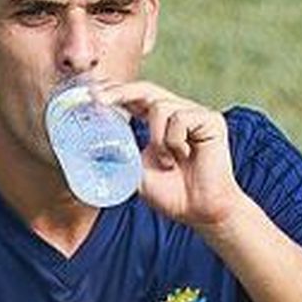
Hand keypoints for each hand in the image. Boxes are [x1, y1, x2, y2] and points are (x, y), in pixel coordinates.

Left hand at [94, 80, 243, 229]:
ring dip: (156, 138)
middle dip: (119, 91)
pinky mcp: (210, 120)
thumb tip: (92, 145)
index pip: (134, 98)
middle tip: (97, 98)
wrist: (200, 211)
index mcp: (159, 122)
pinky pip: (180, 118)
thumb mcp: (135, 172)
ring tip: (167, 162)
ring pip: (160, 106)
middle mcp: (177, 112)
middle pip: (145, 89)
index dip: (114, 92)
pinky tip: (184, 156)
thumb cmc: (172, 193)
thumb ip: (120, 154)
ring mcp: (195, 114)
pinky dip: (174, 141)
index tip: (90, 94)